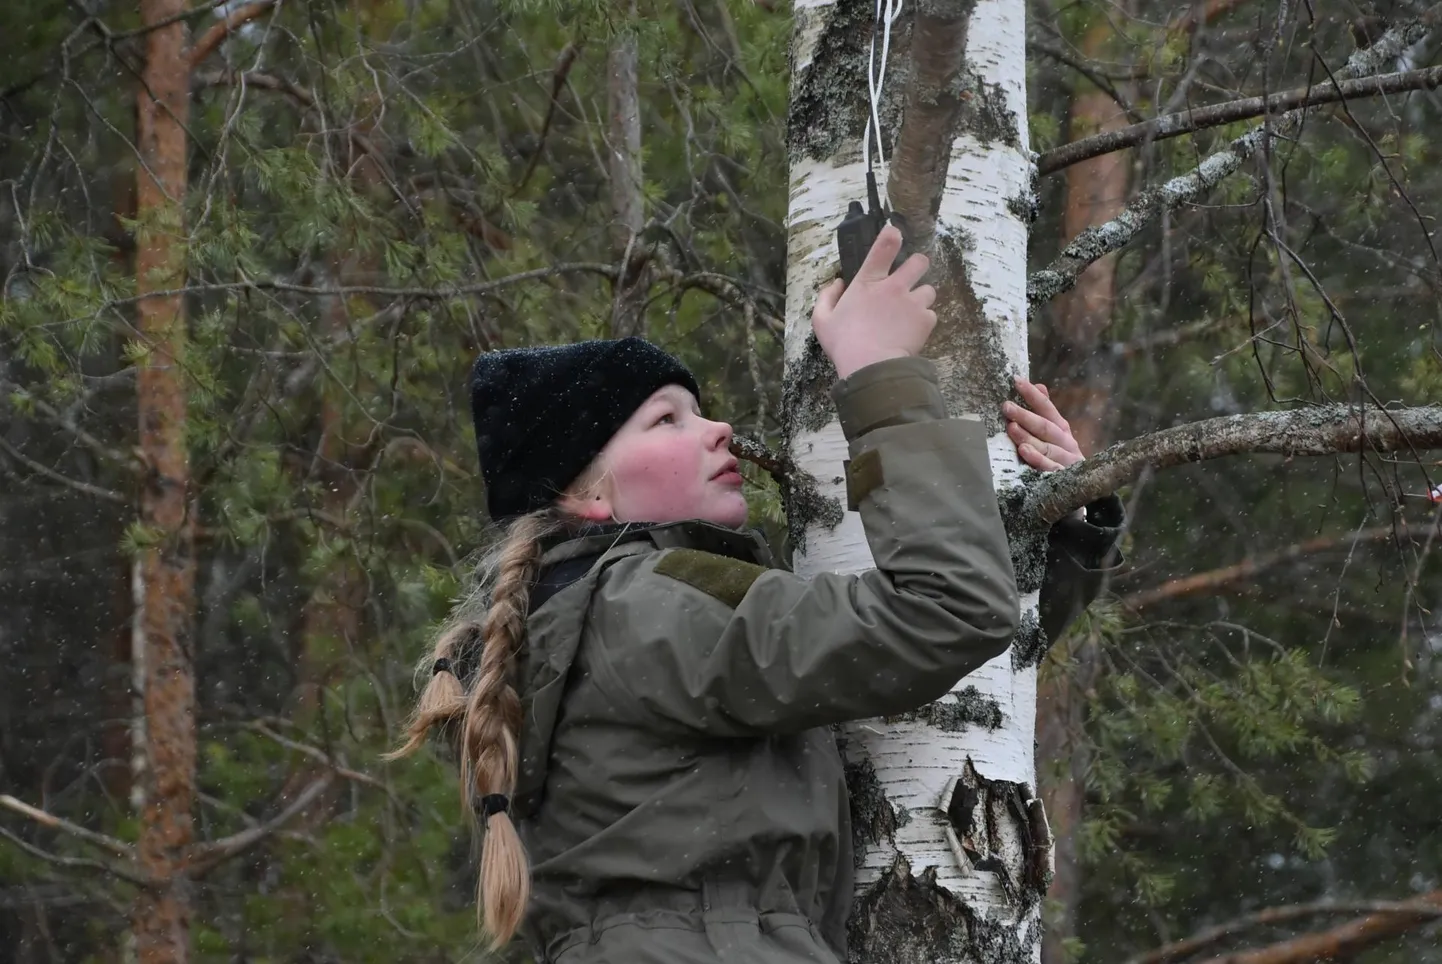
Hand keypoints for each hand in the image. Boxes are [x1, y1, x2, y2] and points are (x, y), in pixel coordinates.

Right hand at [812, 225, 936, 379]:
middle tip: (910, 279)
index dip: (892, 235)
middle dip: (918, 266)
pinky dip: (923, 322)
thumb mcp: (822, 320)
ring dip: (921, 298)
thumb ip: (826, 297)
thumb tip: (837, 283)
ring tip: (910, 313)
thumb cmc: (844, 343)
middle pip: (919, 262)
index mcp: (868, 282)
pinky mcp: (926, 320)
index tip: (895, 232)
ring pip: (929, 290)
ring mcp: (913, 302)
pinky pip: (931, 314)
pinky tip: (912, 332)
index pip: (884, 246)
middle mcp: (895, 286)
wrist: (872, 367)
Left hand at [1004, 378, 1082, 470]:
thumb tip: (1039, 385)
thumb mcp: (1055, 433)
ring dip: (1028, 437)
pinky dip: (1037, 460)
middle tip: (1006, 406)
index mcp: (1062, 428)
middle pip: (1045, 427)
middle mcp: (1066, 442)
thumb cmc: (1061, 456)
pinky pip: (1050, 468)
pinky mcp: (1064, 478)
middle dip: (1025, 416)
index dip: (1033, 395)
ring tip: (1012, 427)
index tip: (1017, 381)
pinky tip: (1024, 452)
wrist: (1084, 488)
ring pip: (1046, 447)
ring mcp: (1066, 460)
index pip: (1047, 408)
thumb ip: (1045, 411)